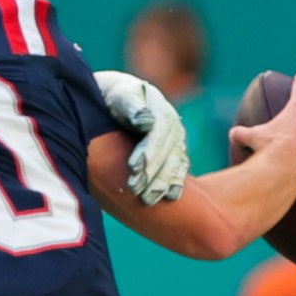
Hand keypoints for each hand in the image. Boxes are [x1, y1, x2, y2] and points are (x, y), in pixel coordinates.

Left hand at [96, 70, 188, 204]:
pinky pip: (179, 170)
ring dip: (162, 183)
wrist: (119, 99)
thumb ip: (133, 106)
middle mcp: (172, 127)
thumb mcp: (122, 95)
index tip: (133, 167)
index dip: (148, 152)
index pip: (157, 134)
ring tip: (147, 200)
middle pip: (166, 153)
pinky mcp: (173, 155)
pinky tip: (170, 198)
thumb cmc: (117, 97)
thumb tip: (146, 120)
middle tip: (135, 189)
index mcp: (161, 111)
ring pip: (174, 164)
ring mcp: (175, 142)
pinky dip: (175, 184)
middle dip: (152, 173)